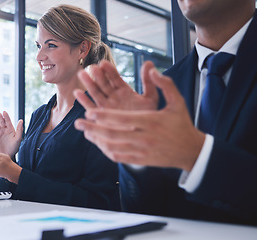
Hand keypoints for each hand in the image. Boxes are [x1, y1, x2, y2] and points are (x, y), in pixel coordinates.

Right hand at [0, 111, 23, 156]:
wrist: (6, 156)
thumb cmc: (14, 148)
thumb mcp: (18, 139)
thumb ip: (19, 129)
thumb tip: (21, 120)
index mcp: (10, 129)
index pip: (8, 121)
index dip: (6, 116)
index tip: (4, 112)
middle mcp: (4, 130)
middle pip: (1, 121)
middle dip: (0, 117)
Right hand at [74, 60, 158, 110]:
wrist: (142, 137)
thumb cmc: (148, 118)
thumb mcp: (151, 98)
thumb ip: (148, 82)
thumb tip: (147, 62)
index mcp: (124, 91)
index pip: (115, 78)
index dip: (109, 71)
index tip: (104, 64)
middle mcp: (113, 97)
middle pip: (103, 84)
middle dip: (97, 76)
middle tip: (92, 68)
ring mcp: (106, 106)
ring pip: (95, 93)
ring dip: (88, 84)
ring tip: (82, 74)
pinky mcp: (100, 117)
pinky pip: (90, 107)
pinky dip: (83, 101)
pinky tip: (77, 92)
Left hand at [74, 65, 204, 170]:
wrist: (191, 150)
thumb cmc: (182, 124)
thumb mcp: (177, 101)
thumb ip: (164, 84)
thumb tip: (151, 68)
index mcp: (151, 121)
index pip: (122, 119)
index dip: (104, 116)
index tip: (89, 112)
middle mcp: (144, 137)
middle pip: (113, 134)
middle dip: (93, 129)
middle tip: (78, 124)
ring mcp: (142, 150)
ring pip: (114, 147)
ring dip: (97, 140)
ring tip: (85, 134)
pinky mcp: (141, 160)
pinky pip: (120, 157)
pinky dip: (107, 151)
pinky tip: (99, 145)